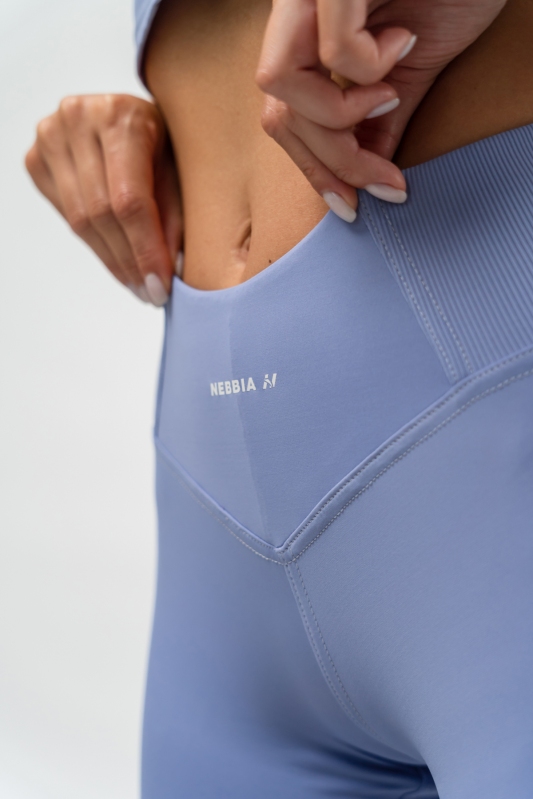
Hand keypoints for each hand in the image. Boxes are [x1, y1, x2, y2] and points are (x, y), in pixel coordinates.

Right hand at [25, 94, 180, 305]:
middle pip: (101, 214)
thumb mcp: (179, 168)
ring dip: (112, 261)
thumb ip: (173, 215)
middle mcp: (78, 119)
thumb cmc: (162, 138)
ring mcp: (51, 137)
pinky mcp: (36, 159)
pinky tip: (117, 261)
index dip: (144, 249)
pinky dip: (94, 245)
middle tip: (150, 293)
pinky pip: (65, 216)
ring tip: (137, 285)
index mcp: (120, 117)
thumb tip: (172, 270)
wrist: (127, 112)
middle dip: (129, 262)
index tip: (160, 285)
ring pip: (79, 221)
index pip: (129, 200)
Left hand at [256, 0, 505, 219]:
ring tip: (388, 93)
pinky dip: (369, 63)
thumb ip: (378, 123)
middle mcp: (292, 14)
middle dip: (333, 160)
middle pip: (277, 113)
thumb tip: (365, 177)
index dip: (314, 170)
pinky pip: (330, 46)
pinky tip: (401, 40)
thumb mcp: (409, 71)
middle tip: (384, 178)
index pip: (282, 119)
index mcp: (304, 38)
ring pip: (279, 84)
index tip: (352, 207)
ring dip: (340, 113)